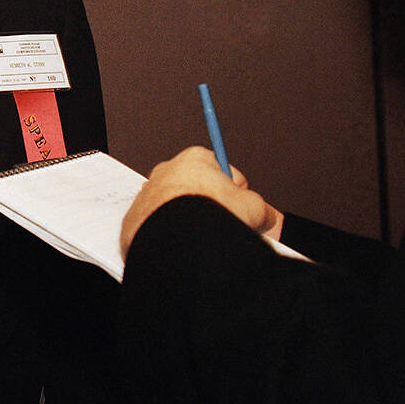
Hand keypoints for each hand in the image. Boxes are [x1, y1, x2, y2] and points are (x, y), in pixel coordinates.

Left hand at [120, 146, 282, 255]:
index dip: (238, 195)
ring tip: (204, 238)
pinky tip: (184, 245)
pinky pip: (159, 225)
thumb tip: (268, 218)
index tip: (242, 209)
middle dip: (212, 208)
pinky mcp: (136, 217)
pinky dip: (171, 235)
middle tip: (224, 226)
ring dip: (190, 221)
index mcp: (195, 159)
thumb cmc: (209, 216)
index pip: (225, 174)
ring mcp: (148, 193)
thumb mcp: (254, 208)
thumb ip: (262, 210)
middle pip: (199, 191)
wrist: (174, 239)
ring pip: (177, 208)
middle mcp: (167, 171)